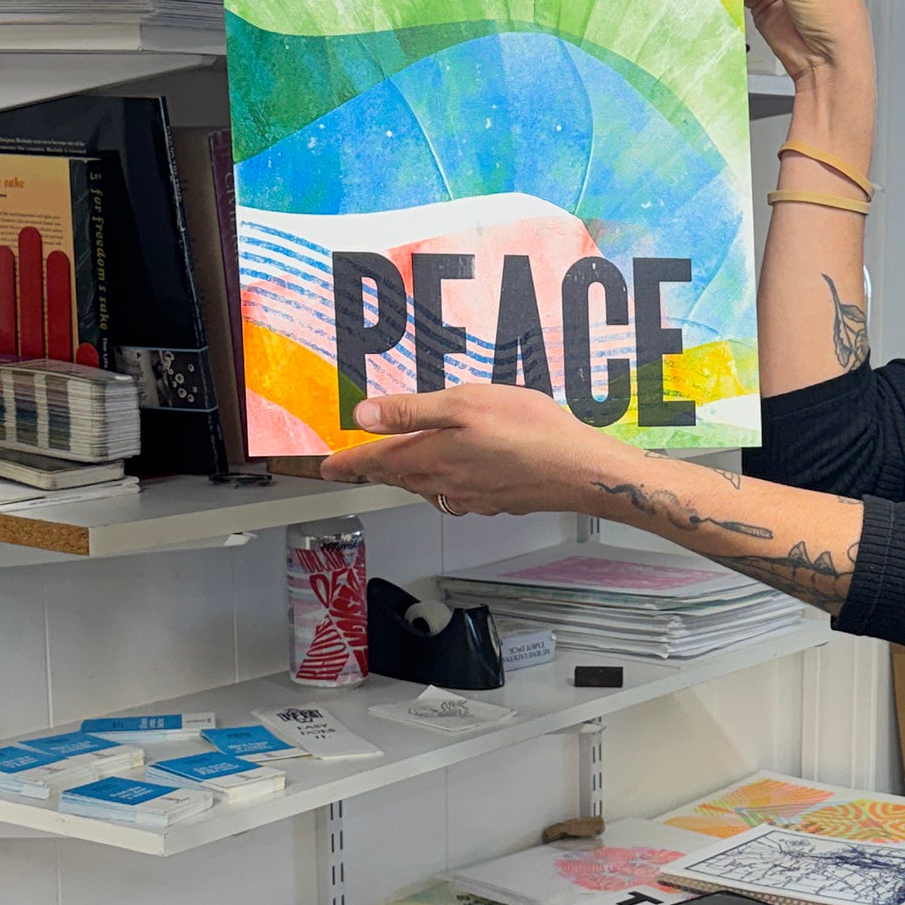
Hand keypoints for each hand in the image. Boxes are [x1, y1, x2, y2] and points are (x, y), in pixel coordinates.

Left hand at [319, 385, 620, 515]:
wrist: (578, 471)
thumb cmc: (529, 432)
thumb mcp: (465, 404)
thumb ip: (413, 411)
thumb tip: (364, 416)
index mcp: (432, 457)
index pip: (376, 461)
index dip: (348, 462)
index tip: (326, 467)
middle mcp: (446, 483)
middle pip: (400, 477)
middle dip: (376, 470)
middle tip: (357, 465)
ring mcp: (472, 496)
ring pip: (427, 488)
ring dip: (408, 477)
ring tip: (400, 466)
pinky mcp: (495, 500)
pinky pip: (457, 493)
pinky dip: (443, 483)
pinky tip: (457, 472)